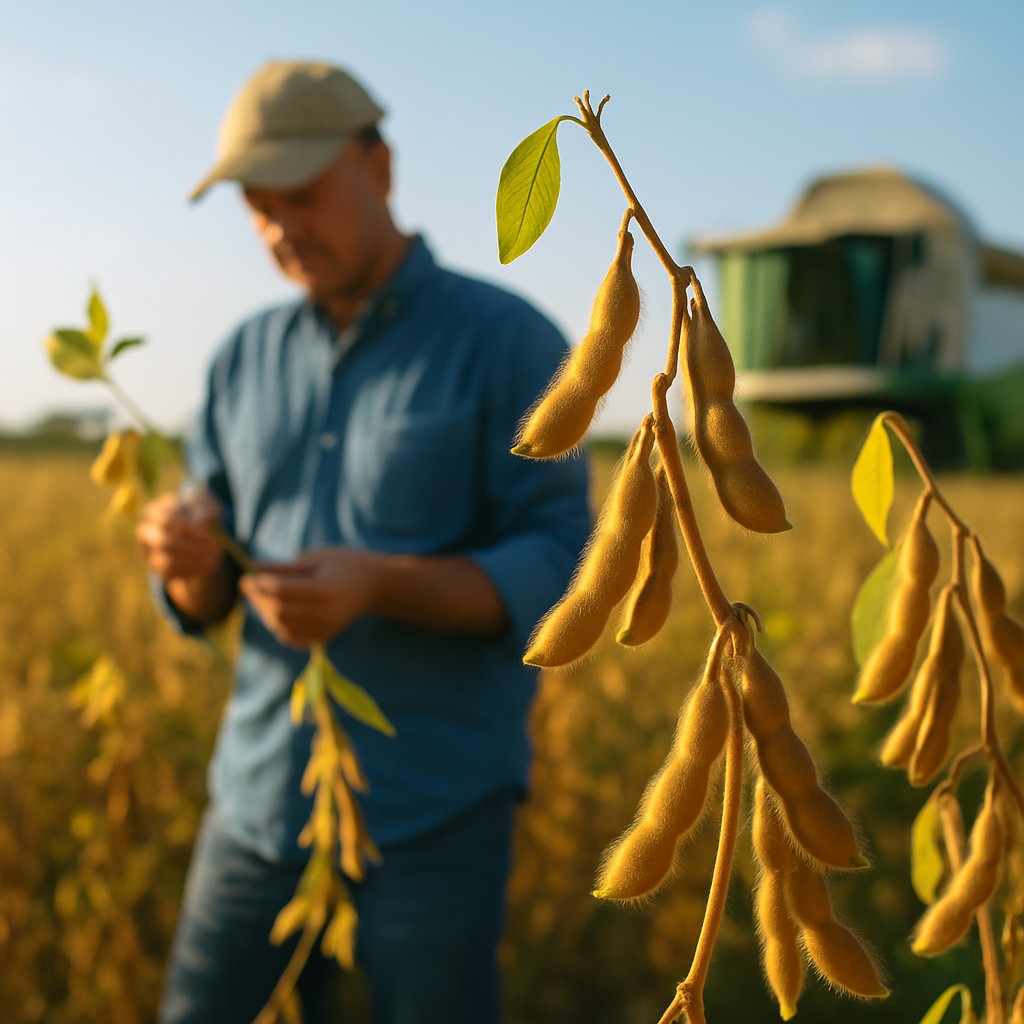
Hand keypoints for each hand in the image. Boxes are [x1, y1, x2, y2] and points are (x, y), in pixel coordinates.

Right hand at [136, 489, 224, 583]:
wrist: (199, 529)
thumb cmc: (200, 512)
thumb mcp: (207, 506)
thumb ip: (204, 511)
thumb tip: (200, 523)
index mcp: (155, 512)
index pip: (166, 521)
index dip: (188, 529)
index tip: (208, 535)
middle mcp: (147, 533)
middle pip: (164, 543)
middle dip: (192, 549)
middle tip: (216, 549)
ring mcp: (149, 552)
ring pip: (167, 563)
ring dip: (194, 562)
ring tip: (215, 558)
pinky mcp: (157, 568)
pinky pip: (172, 575)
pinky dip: (192, 571)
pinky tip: (208, 565)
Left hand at [239, 547, 384, 646]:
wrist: (374, 586)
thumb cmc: (344, 564)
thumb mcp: (315, 558)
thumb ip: (283, 567)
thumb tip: (250, 567)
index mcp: (325, 589)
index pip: (281, 590)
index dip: (259, 583)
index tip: (246, 575)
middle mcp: (325, 614)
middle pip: (278, 611)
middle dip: (258, 598)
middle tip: (248, 585)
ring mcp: (325, 629)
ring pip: (281, 626)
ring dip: (265, 612)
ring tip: (262, 596)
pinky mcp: (323, 637)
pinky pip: (291, 638)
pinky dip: (278, 626)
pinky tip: (277, 612)